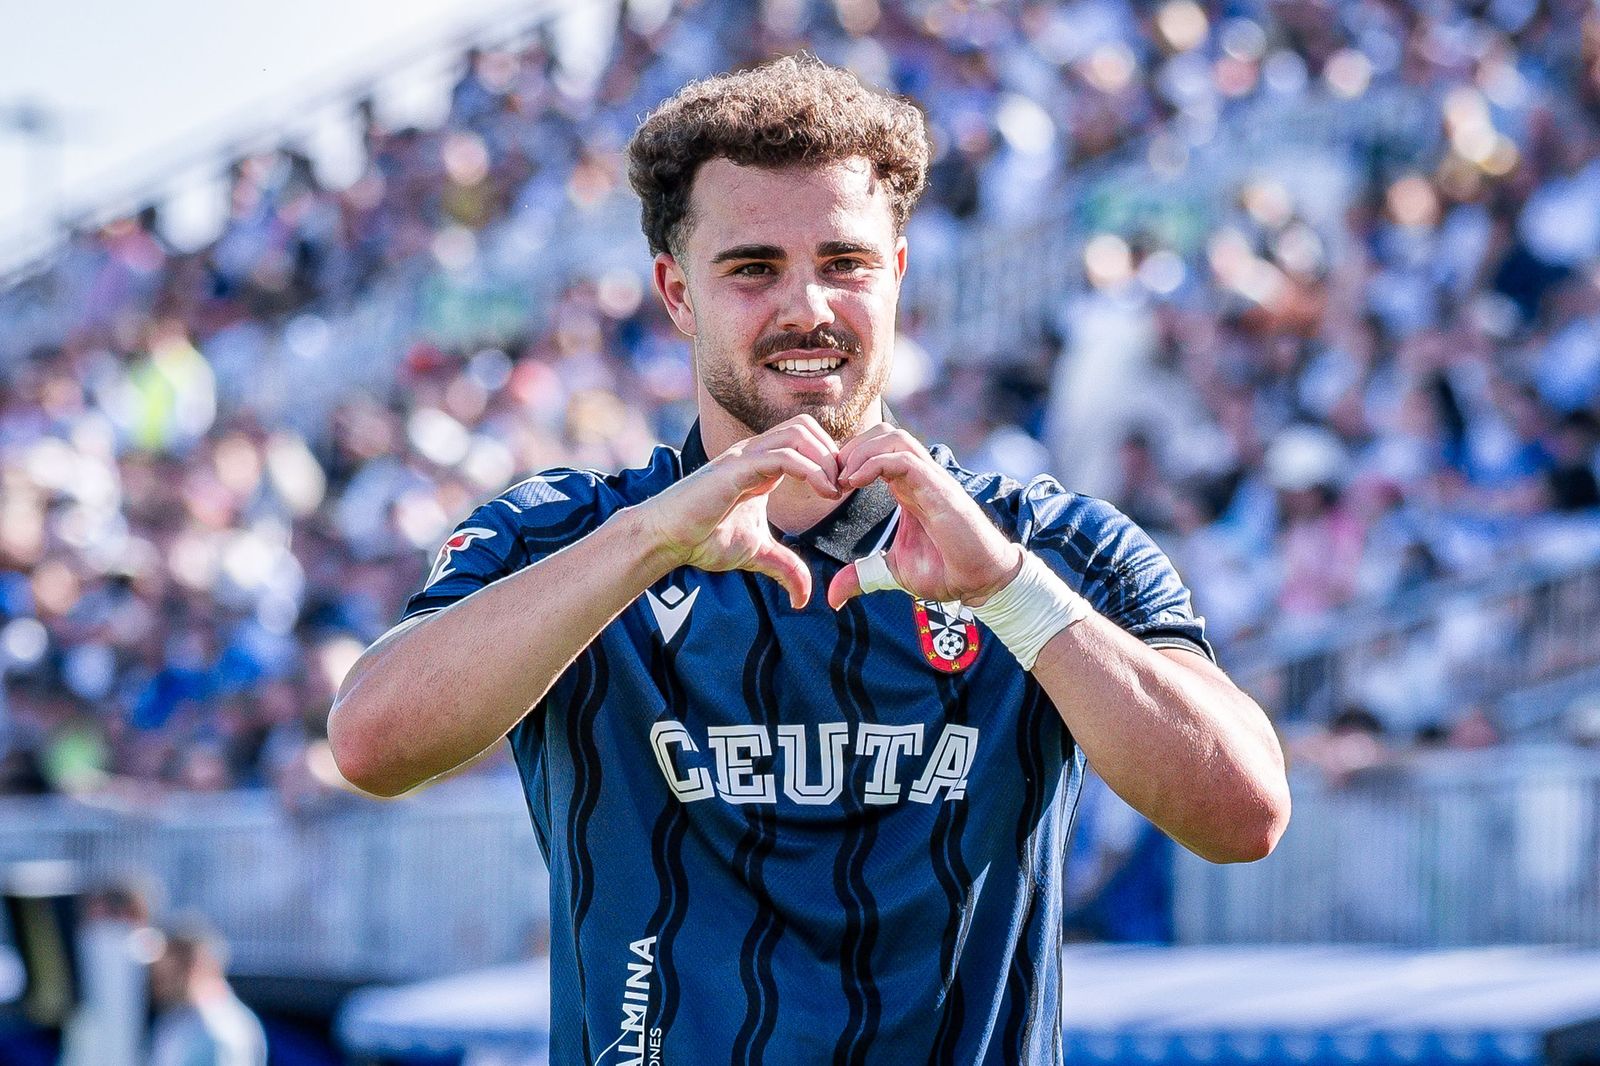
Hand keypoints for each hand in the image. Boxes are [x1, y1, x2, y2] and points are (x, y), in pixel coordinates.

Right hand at [637, 415, 840, 607]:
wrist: (666, 540)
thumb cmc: (702, 539)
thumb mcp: (756, 553)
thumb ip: (784, 568)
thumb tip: (802, 598)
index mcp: (761, 465)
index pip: (805, 440)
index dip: (829, 460)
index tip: (841, 492)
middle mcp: (754, 453)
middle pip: (805, 426)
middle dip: (832, 452)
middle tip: (840, 488)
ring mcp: (744, 457)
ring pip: (798, 432)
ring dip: (824, 458)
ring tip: (832, 491)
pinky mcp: (736, 468)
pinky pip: (783, 456)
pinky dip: (811, 470)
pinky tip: (822, 493)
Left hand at [826, 424, 1023, 609]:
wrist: (979, 582)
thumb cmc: (945, 571)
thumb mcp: (892, 572)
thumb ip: (862, 576)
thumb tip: (833, 596)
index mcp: (907, 488)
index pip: (877, 449)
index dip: (848, 460)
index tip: (828, 486)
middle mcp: (919, 478)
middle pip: (884, 433)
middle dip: (851, 448)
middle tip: (831, 478)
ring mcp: (931, 480)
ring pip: (895, 437)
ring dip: (861, 451)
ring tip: (843, 480)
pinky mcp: (939, 489)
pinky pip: (904, 459)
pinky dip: (874, 463)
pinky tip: (855, 483)